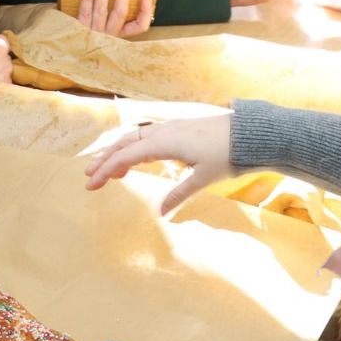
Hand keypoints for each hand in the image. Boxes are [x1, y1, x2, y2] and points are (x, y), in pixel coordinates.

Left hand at [75, 0, 153, 37]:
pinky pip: (85, 12)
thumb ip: (118, 16)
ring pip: (101, 9)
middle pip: (120, 13)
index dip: (145, 11)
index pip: (140, 26)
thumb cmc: (93, 39)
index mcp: (122, 36)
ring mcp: (94, 33)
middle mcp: (110, 36)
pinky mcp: (79, 30)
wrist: (74, 53)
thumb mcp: (111, 31)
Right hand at [84, 114, 234, 213]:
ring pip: (135, 137)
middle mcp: (163, 131)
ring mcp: (170, 127)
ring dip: (118, 152)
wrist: (250, 133)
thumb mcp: (203, 178)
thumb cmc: (227, 155)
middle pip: (125, 143)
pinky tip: (135, 158)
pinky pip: (147, 135)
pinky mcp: (179, 128)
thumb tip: (160, 213)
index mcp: (164, 142)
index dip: (105, 170)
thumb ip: (179, 194)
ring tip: (108, 170)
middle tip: (89, 178)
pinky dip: (134, 147)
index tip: (91, 185)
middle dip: (105, 160)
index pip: (125, 156)